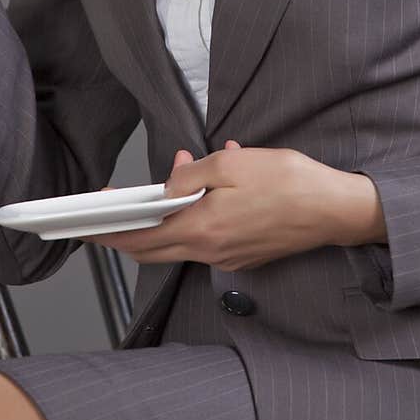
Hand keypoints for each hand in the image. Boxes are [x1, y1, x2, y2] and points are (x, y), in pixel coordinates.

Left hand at [80, 141, 356, 271]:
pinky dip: (193, 218)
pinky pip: (206, 238)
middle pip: (153, 248)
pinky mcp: (245, 254)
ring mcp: (228, 257)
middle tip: (104, 216)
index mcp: (201, 230)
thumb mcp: (231, 163)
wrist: (334, 209)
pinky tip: (206, 189)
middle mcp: (210, 251)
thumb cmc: (289, 182)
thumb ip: (190, 175)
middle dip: (124, 232)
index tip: (84, 225)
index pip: (139, 239)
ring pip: (180, 242)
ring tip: (168, 181)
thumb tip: (167, 184)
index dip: (108, 233)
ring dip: (165, 218)